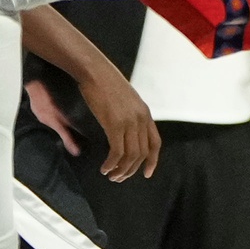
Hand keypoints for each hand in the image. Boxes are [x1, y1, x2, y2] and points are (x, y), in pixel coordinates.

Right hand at [78, 61, 160, 183]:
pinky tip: (104, 168)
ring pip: (130, 156)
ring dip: (121, 170)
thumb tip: (126, 127)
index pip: (155, 142)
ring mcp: (129, 121)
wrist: (94, 70)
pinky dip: (111, 163)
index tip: (147, 173)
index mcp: (145, 113)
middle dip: (131, 170)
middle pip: (142, 153)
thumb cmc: (105, 81)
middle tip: (119, 178)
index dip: (152, 160)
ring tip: (111, 176)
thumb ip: (129, 113)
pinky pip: (117, 152)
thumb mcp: (125, 98)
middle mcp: (141, 118)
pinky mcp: (114, 124)